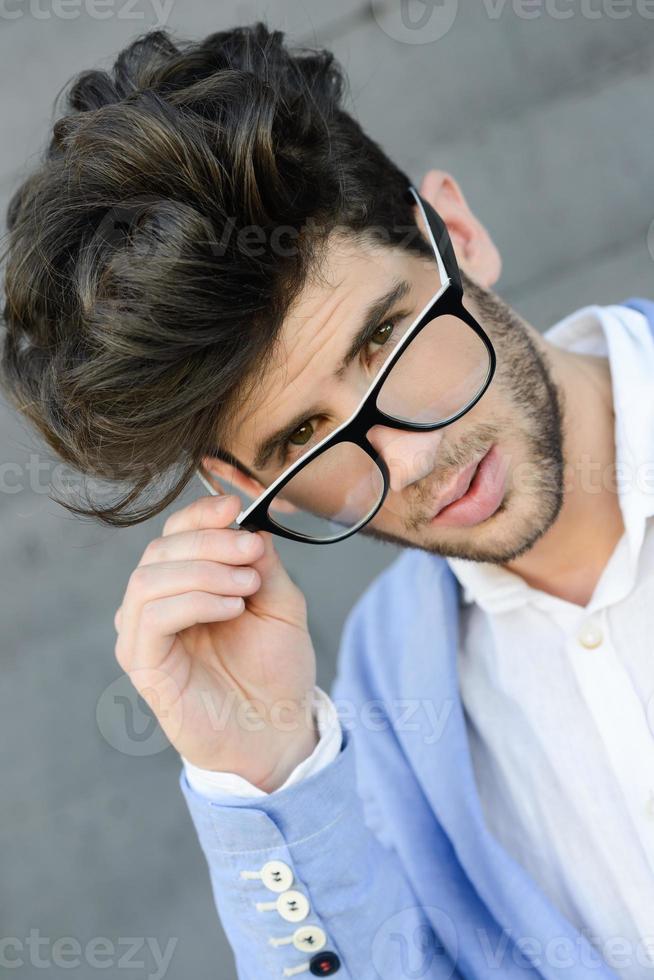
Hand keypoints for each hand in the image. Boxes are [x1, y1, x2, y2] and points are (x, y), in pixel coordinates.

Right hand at [113, 493, 317, 790]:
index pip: (174, 533)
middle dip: (210, 541)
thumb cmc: (275, 668)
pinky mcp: (144, 667)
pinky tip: (232, 607)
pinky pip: (152, 618)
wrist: (278, 730)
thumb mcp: (281, 604)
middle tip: (252, 551)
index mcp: (184, 584)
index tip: (235, 506)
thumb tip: (247, 526)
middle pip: (160, 549)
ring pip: (148, 579)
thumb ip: (261, 565)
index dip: (200, 514)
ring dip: (203, 570)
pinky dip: (194, 601)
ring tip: (246, 585)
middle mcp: (155, 606)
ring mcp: (143, 636)